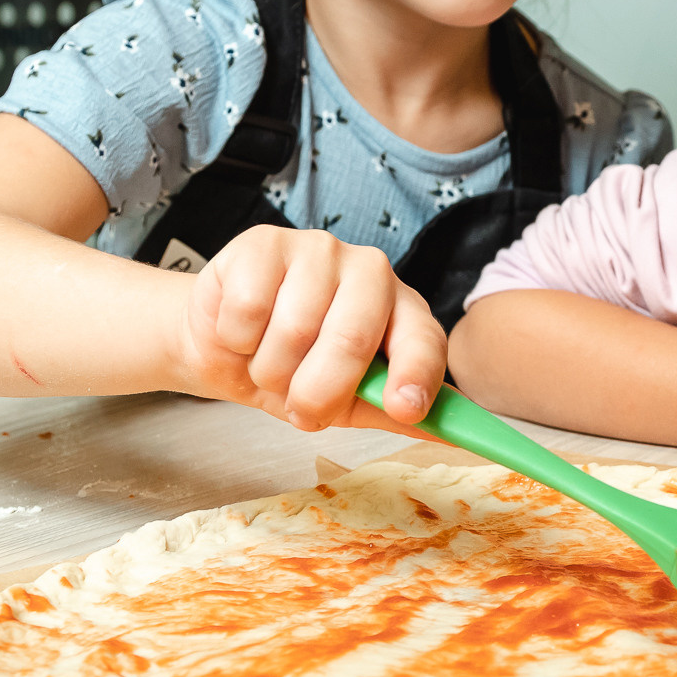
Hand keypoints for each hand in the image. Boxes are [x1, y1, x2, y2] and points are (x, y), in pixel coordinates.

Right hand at [170, 227, 444, 434]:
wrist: (226, 344)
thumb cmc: (296, 371)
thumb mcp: (347, 402)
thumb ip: (391, 410)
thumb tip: (450, 433)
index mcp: (403, 310)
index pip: (423, 339)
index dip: (416, 375)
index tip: (404, 408)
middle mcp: (370, 271)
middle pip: (352, 340)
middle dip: (318, 393)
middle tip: (301, 409)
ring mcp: (319, 250)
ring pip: (293, 331)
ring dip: (269, 370)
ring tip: (266, 363)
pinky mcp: (265, 243)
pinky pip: (249, 309)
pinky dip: (237, 339)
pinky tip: (241, 331)